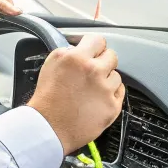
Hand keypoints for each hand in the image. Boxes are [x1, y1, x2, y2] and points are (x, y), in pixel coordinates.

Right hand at [27, 34, 124, 154]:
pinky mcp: (113, 106)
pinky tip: (96, 99)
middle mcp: (93, 71)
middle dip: (102, 61)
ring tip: (91, 90)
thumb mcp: (51, 65)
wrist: (49, 127)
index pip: (98, 40)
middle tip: (91, 71)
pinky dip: (110, 94)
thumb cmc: (47, 100)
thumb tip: (80, 48)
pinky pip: (120, 92)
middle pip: (112, 56)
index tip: (93, 50)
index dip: (94, 45)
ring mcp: (105, 89)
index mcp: (76, 58)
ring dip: (106, 80)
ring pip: (116, 76)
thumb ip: (68, 52)